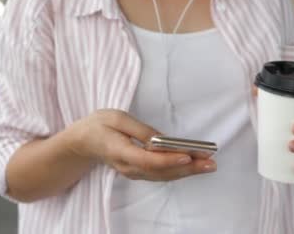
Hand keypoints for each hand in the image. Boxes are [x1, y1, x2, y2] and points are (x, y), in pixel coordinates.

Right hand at [68, 109, 216, 181]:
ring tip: (209, 164)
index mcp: (119, 151)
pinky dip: (179, 170)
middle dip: (188, 168)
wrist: (83, 142)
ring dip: (187, 171)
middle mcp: (127, 166)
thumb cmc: (99, 126)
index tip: (188, 155)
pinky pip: (161, 174)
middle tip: (210, 162)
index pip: (147, 160)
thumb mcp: (116, 118)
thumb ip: (140, 130)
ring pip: (163, 176)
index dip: (169, 159)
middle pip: (161, 172)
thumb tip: (162, 140)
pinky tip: (194, 165)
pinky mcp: (138, 171)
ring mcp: (132, 172)